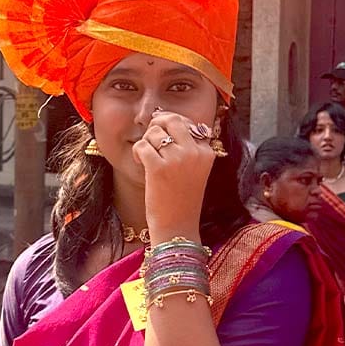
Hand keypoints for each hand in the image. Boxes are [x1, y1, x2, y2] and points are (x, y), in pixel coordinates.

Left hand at [132, 109, 215, 242]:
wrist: (177, 227)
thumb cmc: (183, 199)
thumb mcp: (196, 170)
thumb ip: (188, 146)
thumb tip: (165, 118)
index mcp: (207, 152)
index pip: (189, 122)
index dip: (172, 125)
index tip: (165, 137)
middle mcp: (195, 152)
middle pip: (172, 120)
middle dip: (157, 125)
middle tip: (151, 138)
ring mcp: (177, 159)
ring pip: (154, 132)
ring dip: (146, 142)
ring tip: (148, 157)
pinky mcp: (159, 168)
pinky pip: (142, 145)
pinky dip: (138, 152)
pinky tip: (141, 163)